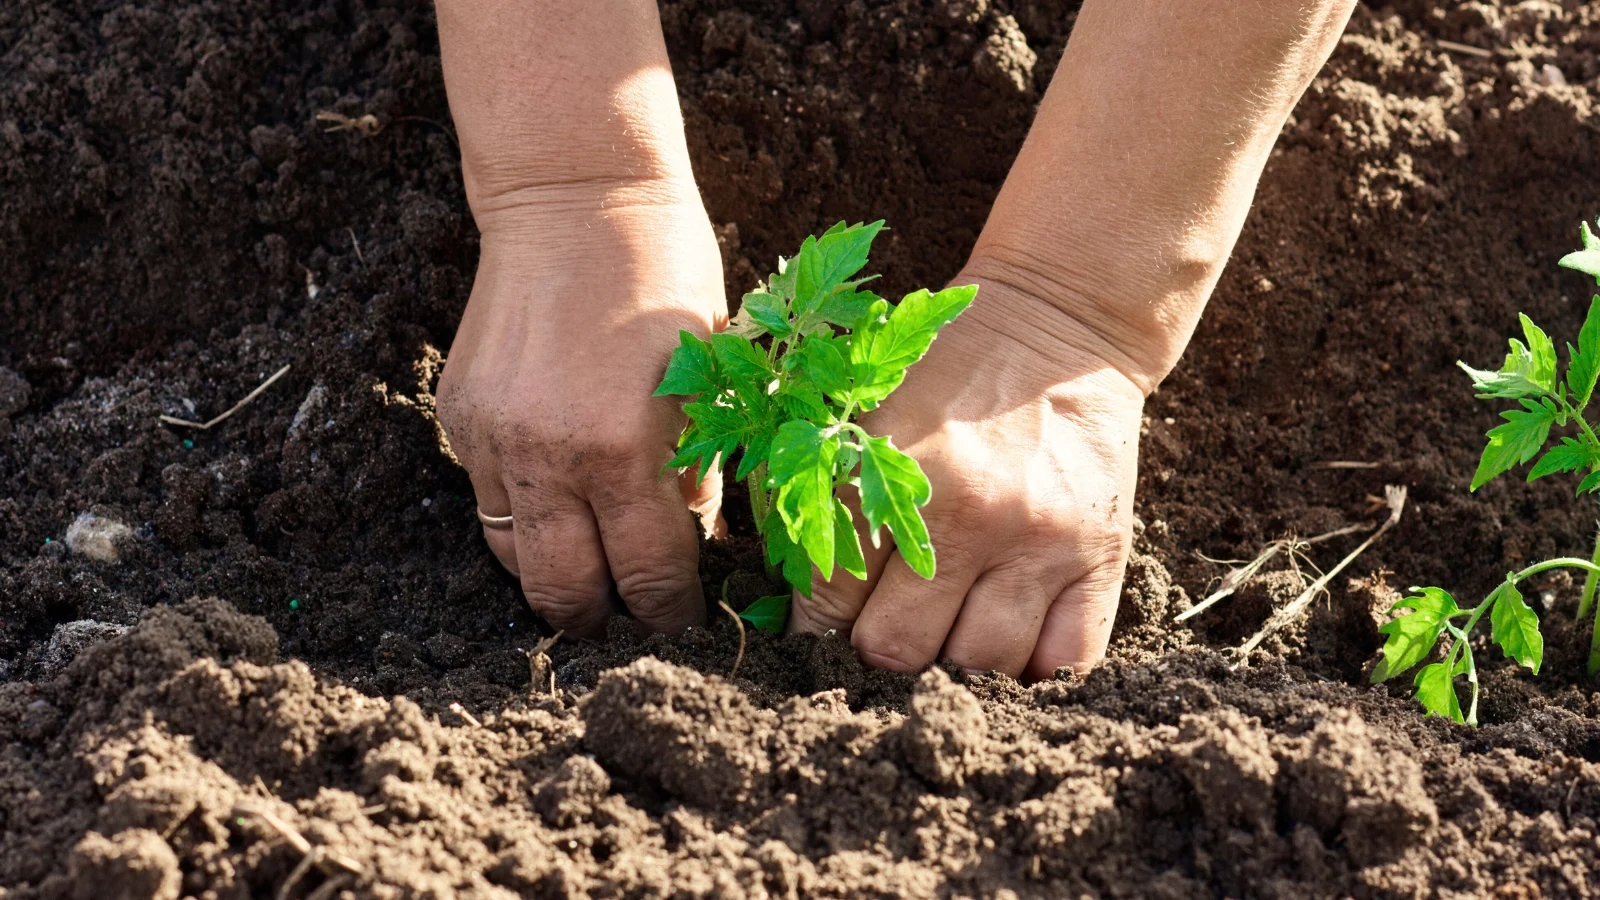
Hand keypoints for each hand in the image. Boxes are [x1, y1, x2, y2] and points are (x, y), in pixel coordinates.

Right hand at [436, 186, 726, 636]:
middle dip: (603, 616)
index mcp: (621, 453)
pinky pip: (485, 498)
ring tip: (591, 562)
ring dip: (554, 571)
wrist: (576, 197)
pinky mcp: (458, 416)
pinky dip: (522, 513)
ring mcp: (491, 440)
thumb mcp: (710, 378)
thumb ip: (696, 472)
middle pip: (564, 595)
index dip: (670, 610)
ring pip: (512, 557)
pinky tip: (556, 493)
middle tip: (630, 610)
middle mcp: (545, 459)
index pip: (647, 576)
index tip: (682, 616)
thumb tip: (688, 540)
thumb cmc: (665, 277)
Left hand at [789, 276, 1143, 678]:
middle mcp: (971, 516)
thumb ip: (828, 497)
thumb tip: (799, 603)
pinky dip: (1033, 675)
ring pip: (981, 666)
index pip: (828, 601)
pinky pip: (1067, 662)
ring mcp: (1043, 543)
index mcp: (895, 474)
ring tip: (947, 633)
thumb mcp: (868, 412)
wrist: (1060, 326)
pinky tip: (1009, 648)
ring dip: (954, 663)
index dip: (812, 631)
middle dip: (878, 652)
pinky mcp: (1103, 557)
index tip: (818, 634)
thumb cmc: (946, 372)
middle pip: (899, 649)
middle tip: (883, 630)